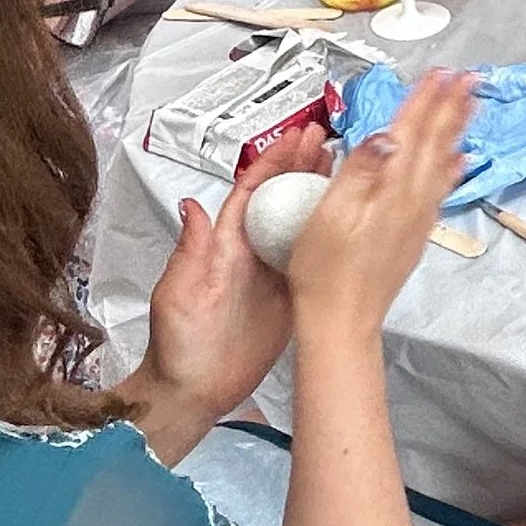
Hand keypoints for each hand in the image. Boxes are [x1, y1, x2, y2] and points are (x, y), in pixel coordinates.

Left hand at [128, 124, 328, 460]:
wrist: (193, 391)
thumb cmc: (178, 344)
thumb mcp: (177, 293)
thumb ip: (190, 251)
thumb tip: (192, 204)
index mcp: (224, 246)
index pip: (252, 193)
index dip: (273, 162)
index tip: (295, 135)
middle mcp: (250, 253)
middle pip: (280, 200)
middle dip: (302, 165)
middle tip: (328, 138)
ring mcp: (272, 275)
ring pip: (299, 224)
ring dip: (318, 193)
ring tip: (344, 166)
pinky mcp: (290, 299)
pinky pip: (312, 261)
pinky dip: (329, 237)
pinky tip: (348, 221)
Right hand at [289, 70, 475, 340]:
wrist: (342, 320)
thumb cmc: (326, 273)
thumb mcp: (331, 215)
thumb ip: (360, 170)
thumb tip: (386, 135)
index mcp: (390, 191)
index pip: (412, 132)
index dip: (425, 99)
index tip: (439, 73)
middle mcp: (412, 201)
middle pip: (436, 142)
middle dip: (451, 106)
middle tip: (468, 78)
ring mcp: (417, 218)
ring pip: (444, 162)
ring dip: (457, 130)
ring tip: (470, 106)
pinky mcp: (415, 233)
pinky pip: (442, 188)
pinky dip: (453, 167)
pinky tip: (458, 161)